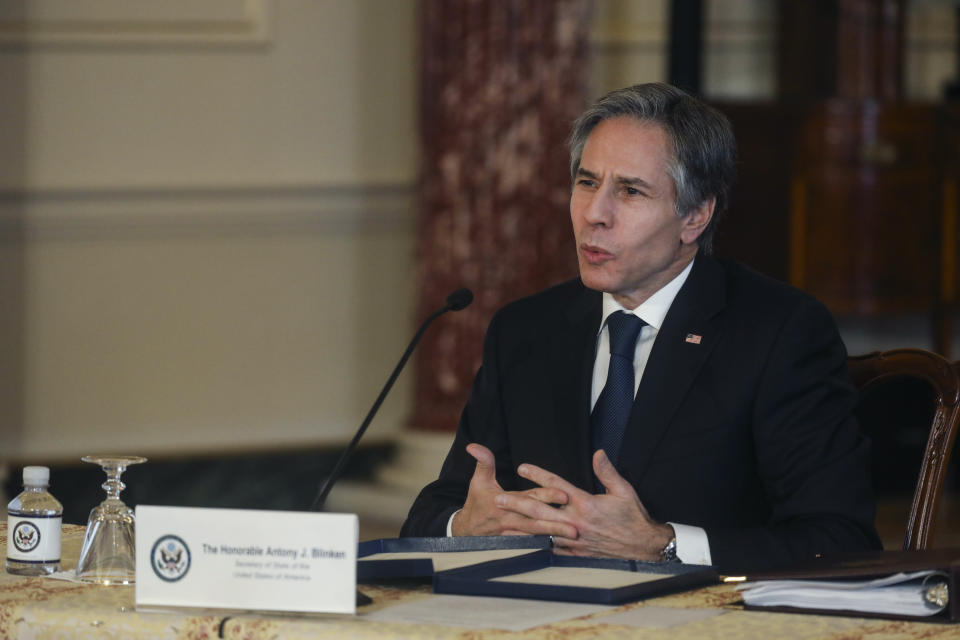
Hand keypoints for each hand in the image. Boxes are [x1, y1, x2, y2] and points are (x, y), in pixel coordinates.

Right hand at [451, 443, 576, 537]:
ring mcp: (514, 534)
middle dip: (556, 523)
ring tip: (573, 538)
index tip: (564, 495)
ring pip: (536, 536)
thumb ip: (483, 462)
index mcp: (506, 501)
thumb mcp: (478, 480)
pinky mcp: (515, 545)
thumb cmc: (477, 502)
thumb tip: (474, 446)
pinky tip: (561, 549)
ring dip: (554, 536)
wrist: (467, 530)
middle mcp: (512, 519)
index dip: (547, 495)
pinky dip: (545, 547)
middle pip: (537, 521)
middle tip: (575, 526)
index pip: (531, 497)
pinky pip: (532, 547)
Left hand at [497, 449, 672, 560]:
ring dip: (521, 528)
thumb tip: (598, 453)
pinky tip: (522, 545)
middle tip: (498, 500)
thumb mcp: (623, 490)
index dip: (538, 475)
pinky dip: (536, 546)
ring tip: (501, 525)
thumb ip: (607, 471)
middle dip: (518, 504)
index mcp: (586, 503)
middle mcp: (576, 521)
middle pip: (541, 510)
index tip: (522, 467)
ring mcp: (574, 539)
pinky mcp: (576, 553)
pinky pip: (552, 549)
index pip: (556, 485)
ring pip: (542, 532)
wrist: (643, 547)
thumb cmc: (633, 518)